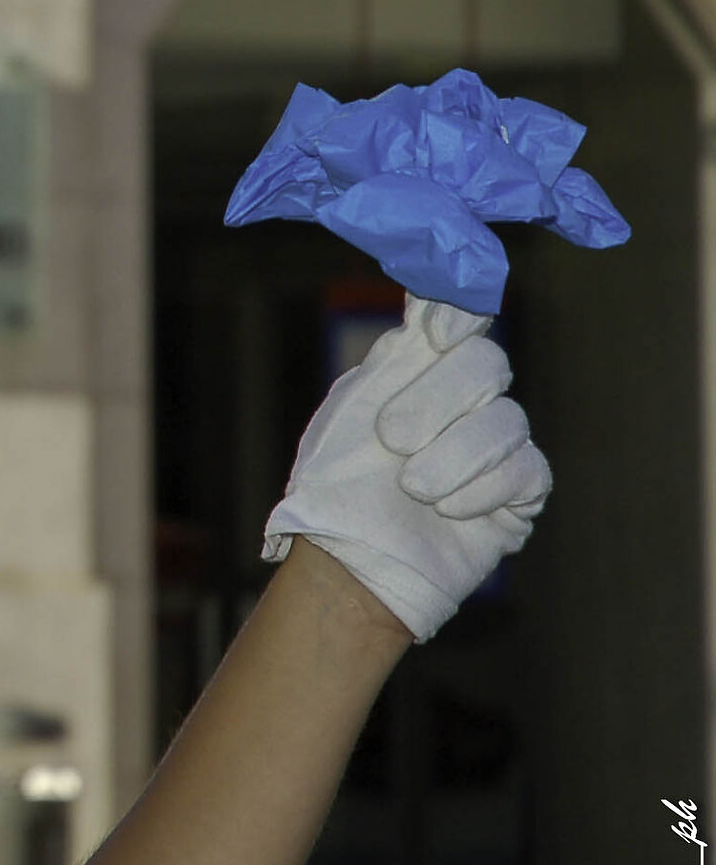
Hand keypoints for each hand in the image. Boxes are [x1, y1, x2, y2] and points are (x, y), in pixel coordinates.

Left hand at [262, 294, 549, 641]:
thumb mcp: (352, 409)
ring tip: (412, 489)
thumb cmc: (337, 487)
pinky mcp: (520, 490)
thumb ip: (397, 356)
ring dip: (451, 456)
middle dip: (435, 400)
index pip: (460, 316)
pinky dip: (480, 489)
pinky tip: (447, 509)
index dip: (460, 312)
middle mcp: (463, 397)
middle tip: (392, 438)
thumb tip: (433, 301)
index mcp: (417, 368)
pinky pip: (526, 470)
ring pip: (506, 420)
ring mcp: (495, 443)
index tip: (437, 332)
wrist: (350, 563)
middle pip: (486, 363)